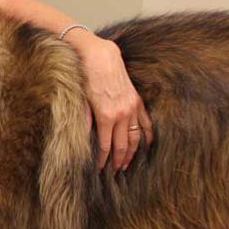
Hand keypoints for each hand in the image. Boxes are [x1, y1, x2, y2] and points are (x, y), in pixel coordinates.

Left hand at [67, 30, 152, 171]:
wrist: (99, 55)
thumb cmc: (85, 75)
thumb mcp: (80, 100)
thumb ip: (84, 120)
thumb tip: (84, 138)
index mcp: (106, 116)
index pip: (106, 146)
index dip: (103, 160)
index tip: (100, 169)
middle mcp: (122, 114)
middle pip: (123, 146)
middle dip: (119, 161)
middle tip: (115, 173)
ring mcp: (132, 108)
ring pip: (135, 138)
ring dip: (132, 153)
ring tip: (127, 165)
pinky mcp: (137, 101)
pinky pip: (146, 123)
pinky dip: (147, 137)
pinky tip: (147, 147)